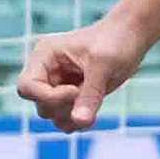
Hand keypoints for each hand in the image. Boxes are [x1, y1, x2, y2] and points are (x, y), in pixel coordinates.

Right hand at [14, 16, 150, 130]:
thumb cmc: (116, 41)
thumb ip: (90, 94)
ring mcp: (58, 85)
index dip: (49, 97)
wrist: (132, 36)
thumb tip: (80, 122)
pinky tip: (93, 114)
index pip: (27, 87)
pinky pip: (66, 119)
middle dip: (65, 108)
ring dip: (71, 118)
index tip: (76, 91)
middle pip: (40, 105)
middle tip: (90, 96)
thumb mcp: (103, 65)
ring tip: (93, 107)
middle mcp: (46, 72)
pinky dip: (78, 122)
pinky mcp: (73, 97)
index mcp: (44, 56)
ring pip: (52, 115)